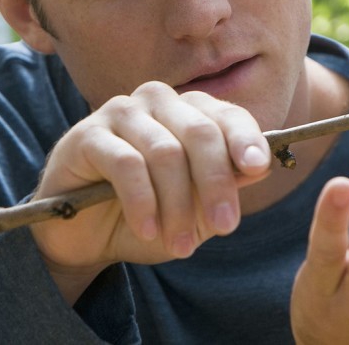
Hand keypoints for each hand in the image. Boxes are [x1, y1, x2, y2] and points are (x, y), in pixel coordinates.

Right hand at [30, 81, 270, 300]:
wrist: (85, 237)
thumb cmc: (146, 216)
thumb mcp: (195, 210)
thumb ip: (225, 186)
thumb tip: (262, 165)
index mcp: (189, 112)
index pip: (227, 115)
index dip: (245, 139)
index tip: (257, 168)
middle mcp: (158, 102)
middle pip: (200, 132)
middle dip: (216, 182)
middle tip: (225, 226)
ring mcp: (121, 113)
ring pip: (165, 151)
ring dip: (177, 205)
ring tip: (180, 245)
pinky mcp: (87, 135)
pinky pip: (126, 164)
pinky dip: (142, 202)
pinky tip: (146, 229)